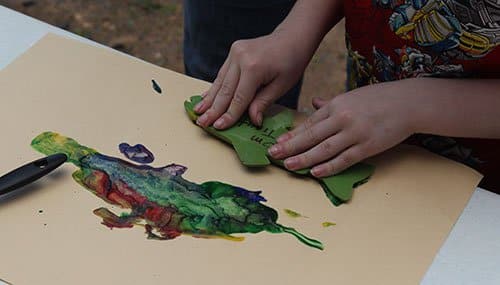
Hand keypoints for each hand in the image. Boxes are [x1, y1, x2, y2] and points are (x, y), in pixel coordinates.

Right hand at [194, 31, 311, 128]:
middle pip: (225, 90)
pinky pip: (222, 73)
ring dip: (209, 99)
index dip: (228, 115)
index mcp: (254, 68)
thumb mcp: (282, 86)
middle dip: (213, 110)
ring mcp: (235, 52)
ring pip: (220, 81)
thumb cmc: (291, 62)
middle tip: (202, 123)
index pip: (239, 98)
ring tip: (197, 112)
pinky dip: (214, 86)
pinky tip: (205, 97)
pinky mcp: (234, 51)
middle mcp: (240, 58)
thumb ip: (263, 103)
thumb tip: (253, 121)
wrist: (292, 37)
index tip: (218, 127)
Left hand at [268, 81, 417, 176]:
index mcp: (336, 105)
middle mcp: (342, 118)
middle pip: (311, 136)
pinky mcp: (367, 146)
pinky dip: (329, 167)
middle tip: (273, 155)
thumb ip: (331, 103)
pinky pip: (344, 159)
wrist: (408, 102)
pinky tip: (315, 172)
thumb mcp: (351, 96)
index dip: (292, 135)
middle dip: (290, 146)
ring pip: (324, 149)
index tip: (277, 143)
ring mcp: (355, 133)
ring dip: (304, 158)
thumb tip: (314, 103)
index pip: (309, 123)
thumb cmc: (379, 99)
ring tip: (288, 165)